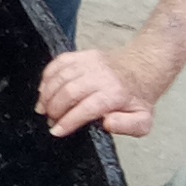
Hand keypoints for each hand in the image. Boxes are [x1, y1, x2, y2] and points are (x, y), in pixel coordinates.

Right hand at [37, 47, 159, 138]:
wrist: (142, 68)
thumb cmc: (137, 97)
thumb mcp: (143, 120)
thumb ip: (128, 126)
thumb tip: (107, 123)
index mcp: (116, 94)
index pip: (86, 108)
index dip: (67, 121)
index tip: (56, 131)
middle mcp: (102, 75)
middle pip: (68, 92)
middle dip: (54, 109)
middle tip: (50, 120)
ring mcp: (91, 62)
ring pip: (60, 76)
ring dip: (47, 94)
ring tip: (43, 108)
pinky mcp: (83, 55)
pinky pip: (58, 62)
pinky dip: (47, 76)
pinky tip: (44, 89)